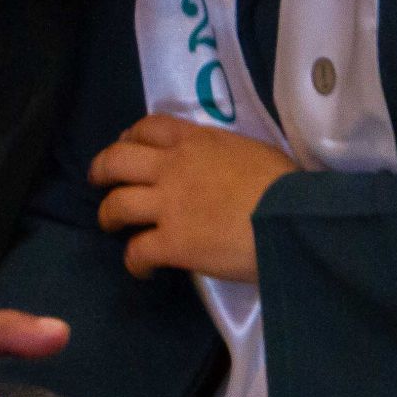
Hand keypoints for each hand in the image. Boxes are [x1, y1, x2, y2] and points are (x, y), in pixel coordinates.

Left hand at [90, 114, 292, 281]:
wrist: (294, 220)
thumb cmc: (289, 187)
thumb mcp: (255, 152)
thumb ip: (226, 156)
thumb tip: (221, 171)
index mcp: (197, 142)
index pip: (149, 127)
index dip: (131, 137)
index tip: (128, 146)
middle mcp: (172, 168)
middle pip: (116, 161)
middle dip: (102, 171)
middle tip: (101, 183)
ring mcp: (168, 206)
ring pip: (116, 206)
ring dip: (108, 216)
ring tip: (113, 226)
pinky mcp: (172, 243)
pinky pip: (137, 251)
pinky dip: (134, 262)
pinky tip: (143, 269)